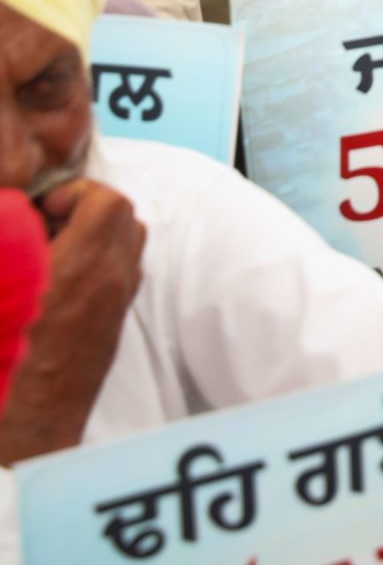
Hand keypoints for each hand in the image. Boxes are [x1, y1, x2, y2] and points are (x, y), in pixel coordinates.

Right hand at [0, 181, 144, 464]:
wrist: (27, 429)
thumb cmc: (7, 366)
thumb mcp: (1, 293)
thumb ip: (9, 249)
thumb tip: (14, 218)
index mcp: (80, 272)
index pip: (108, 203)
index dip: (75, 194)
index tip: (42, 209)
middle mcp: (108, 285)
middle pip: (126, 219)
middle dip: (86, 209)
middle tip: (44, 225)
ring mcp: (115, 306)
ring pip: (128, 246)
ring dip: (94, 235)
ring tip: (47, 250)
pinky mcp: (111, 326)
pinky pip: (120, 275)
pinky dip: (96, 264)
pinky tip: (54, 280)